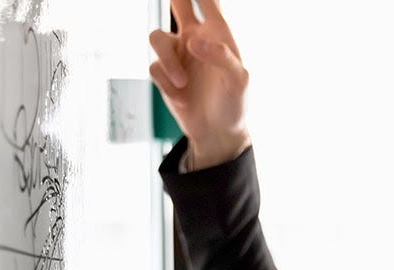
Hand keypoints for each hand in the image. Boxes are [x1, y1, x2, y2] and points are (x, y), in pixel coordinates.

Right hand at [148, 0, 250, 170]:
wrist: (217, 132)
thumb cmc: (234, 104)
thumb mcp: (239, 81)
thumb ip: (222, 57)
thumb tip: (193, 42)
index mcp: (218, 34)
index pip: (210, 2)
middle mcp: (195, 38)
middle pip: (178, 4)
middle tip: (175, 2)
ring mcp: (178, 55)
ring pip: (156, 37)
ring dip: (167, 60)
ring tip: (183, 82)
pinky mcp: (164, 73)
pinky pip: (154, 67)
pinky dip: (166, 82)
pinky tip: (181, 96)